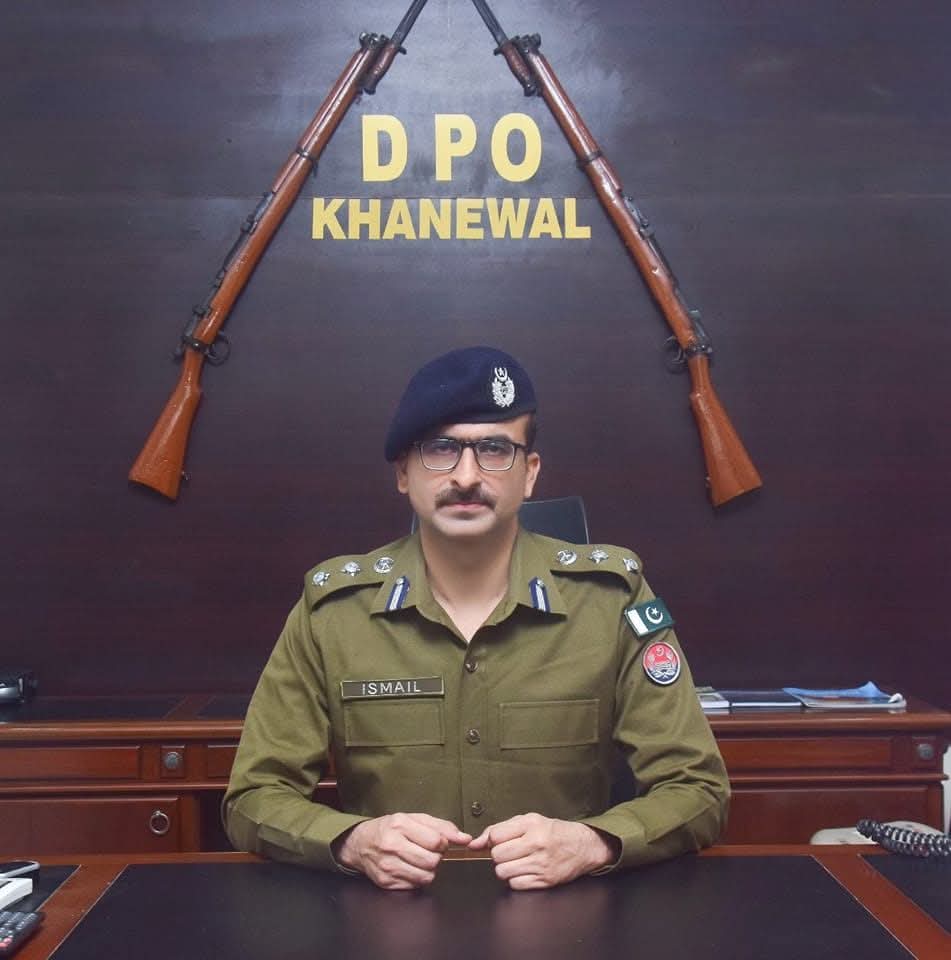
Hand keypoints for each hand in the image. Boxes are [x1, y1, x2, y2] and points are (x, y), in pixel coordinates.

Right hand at [333, 813, 471, 889]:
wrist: (361, 843)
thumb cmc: (391, 828)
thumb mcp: (415, 819)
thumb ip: (442, 827)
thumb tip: (465, 838)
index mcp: (401, 825)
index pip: (436, 841)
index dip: (442, 843)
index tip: (437, 842)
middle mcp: (392, 845)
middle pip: (432, 861)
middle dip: (435, 857)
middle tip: (427, 851)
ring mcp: (388, 865)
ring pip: (426, 876)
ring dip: (428, 869)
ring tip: (418, 860)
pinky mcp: (386, 882)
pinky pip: (415, 886)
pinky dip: (416, 878)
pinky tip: (408, 868)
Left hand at [468, 813, 618, 888]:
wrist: (583, 846)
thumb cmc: (553, 831)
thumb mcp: (529, 820)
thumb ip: (500, 828)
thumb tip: (475, 843)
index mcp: (532, 824)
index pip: (495, 836)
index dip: (493, 840)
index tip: (499, 841)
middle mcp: (536, 843)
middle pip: (497, 855)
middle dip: (499, 855)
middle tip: (510, 852)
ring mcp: (541, 864)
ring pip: (503, 872)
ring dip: (505, 868)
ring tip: (517, 862)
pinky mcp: (545, 881)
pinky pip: (515, 884)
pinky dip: (516, 880)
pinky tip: (525, 871)